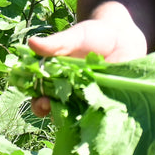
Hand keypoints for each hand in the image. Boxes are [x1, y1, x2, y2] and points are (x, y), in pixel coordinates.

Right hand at [25, 19, 148, 116]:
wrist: (124, 37)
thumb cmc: (95, 35)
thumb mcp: (76, 36)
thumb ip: (56, 43)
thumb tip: (31, 43)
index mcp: (56, 78)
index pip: (41, 94)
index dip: (38, 101)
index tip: (41, 101)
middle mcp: (70, 92)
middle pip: (57, 109)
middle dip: (55, 113)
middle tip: (58, 111)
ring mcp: (88, 99)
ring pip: (78, 115)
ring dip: (77, 119)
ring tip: (79, 118)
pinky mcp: (107, 103)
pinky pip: (100, 115)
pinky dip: (99, 119)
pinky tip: (100, 119)